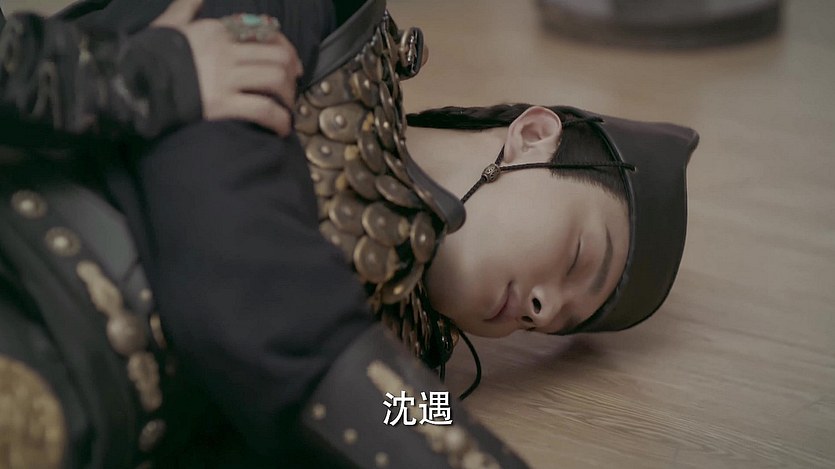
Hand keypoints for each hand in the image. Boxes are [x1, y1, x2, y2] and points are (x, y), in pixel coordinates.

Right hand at [152, 0, 302, 135]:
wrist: (130, 86)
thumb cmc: (149, 57)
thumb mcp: (170, 25)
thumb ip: (188, 7)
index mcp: (216, 31)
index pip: (264, 33)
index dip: (286, 49)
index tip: (293, 65)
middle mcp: (225, 51)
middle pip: (278, 57)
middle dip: (292, 76)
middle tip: (292, 90)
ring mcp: (224, 78)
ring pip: (276, 80)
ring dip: (288, 98)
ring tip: (286, 110)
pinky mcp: (223, 105)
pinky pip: (265, 110)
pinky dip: (280, 120)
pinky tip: (282, 128)